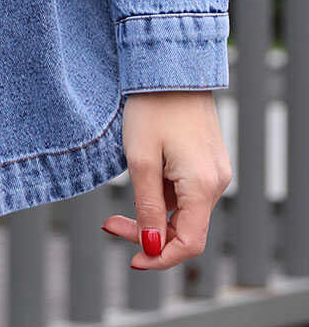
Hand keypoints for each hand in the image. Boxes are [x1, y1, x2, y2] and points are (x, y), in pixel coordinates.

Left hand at [102, 90, 231, 269]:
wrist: (170, 66)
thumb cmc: (151, 109)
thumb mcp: (140, 161)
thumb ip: (148, 207)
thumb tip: (152, 247)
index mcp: (203, 186)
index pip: (189, 243)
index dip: (160, 258)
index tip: (132, 260)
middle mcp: (217, 182)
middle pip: (186, 230)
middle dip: (148, 234)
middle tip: (109, 223)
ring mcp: (214, 171)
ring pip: (184, 212)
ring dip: (152, 215)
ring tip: (117, 205)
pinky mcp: (207, 161)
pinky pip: (186, 193)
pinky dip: (161, 197)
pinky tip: (140, 180)